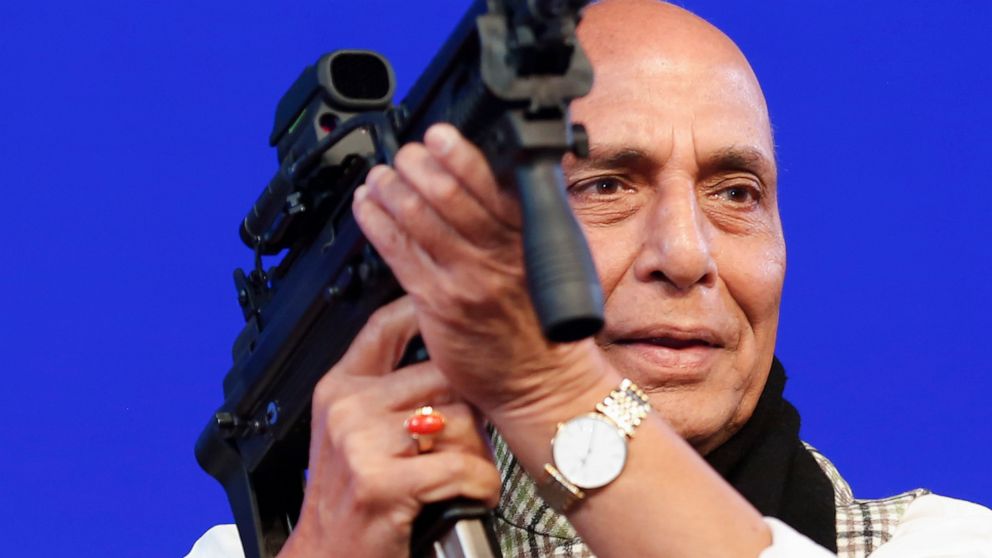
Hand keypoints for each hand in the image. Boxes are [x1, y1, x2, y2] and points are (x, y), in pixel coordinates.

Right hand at [279, 297, 499, 557]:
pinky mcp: (382, 481)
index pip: (385, 326)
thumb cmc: (351, 502)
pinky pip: (463, 465)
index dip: (426, 311)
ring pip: (460, 420)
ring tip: (465, 474)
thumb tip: (451, 363)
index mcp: (340, 389)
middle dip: (469, 408)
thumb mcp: (355, 434)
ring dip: (478, 452)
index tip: (457, 314)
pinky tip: (472, 495)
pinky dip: (482, 485)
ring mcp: (361, 442)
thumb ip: (389, 393)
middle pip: (442, 373)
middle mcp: (347, 407)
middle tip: (469, 438)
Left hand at [352, 124, 605, 421]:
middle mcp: (500, 254)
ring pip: (420, 219)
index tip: (440, 135)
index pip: (495, 183)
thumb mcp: (553, 260)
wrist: (541, 381)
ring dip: (393, 188)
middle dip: (419, 165)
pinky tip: (368, 205)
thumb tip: (501, 172)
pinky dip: (378, 222)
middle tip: (406, 153)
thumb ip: (527, 218)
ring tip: (381, 175)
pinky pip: (399, 253)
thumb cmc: (544, 322)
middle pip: (451, 195)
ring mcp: (467, 279)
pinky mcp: (438, 304)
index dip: (460, 154)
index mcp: (532, 236)